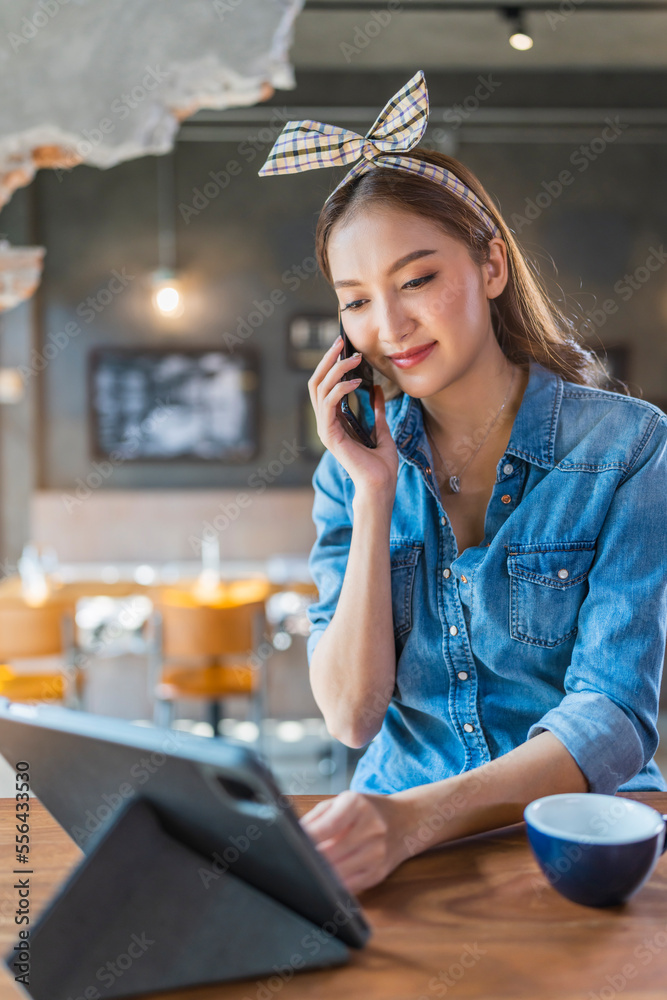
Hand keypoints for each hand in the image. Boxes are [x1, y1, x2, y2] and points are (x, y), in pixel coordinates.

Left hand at [299, 790, 412, 894]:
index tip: (290, 844)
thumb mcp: (342, 802)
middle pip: (330, 853)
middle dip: (308, 859)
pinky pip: (349, 886)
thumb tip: (293, 835)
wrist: (406, 822)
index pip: (327, 825)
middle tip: (292, 861)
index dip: (306, 838)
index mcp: (357, 805)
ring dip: (319, 874)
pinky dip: (333, 885)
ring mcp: (376, 853)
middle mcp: (371, 828)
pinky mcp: (378, 873)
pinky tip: (325, 879)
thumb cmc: (367, 810)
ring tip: (306, 871)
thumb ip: (316, 817)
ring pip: (338, 873)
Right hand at [307, 335, 398, 499]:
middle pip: (317, 383)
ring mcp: (325, 429)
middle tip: (341, 342)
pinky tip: (356, 381)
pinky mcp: (330, 435)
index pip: (325, 386)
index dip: (331, 365)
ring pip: (320, 389)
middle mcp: (326, 423)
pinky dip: (341, 389)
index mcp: (334, 422)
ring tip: (354, 359)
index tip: (344, 347)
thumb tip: (376, 390)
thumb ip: (376, 410)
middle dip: (327, 360)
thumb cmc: (381, 465)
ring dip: (336, 370)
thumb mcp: (382, 429)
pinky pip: (329, 404)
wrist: (381, 485)